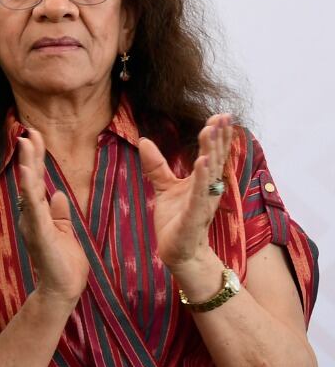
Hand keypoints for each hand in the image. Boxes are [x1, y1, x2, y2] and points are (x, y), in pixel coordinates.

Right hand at [14, 129, 88, 304]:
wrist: (62, 289)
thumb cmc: (64, 264)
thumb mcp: (66, 233)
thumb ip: (60, 214)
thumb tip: (57, 194)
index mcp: (40, 214)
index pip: (38, 180)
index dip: (37, 159)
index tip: (36, 137)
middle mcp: (32, 215)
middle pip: (31, 179)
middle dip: (31, 154)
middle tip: (29, 131)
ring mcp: (33, 223)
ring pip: (30, 188)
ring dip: (28, 164)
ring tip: (26, 143)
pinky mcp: (39, 232)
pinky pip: (34, 207)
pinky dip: (30, 189)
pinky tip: (28, 173)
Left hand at [139, 113, 231, 272]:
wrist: (177, 251)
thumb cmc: (176, 219)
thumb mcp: (165, 188)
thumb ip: (157, 166)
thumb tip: (145, 140)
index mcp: (204, 182)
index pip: (212, 154)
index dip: (217, 136)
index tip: (219, 115)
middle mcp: (209, 189)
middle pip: (216, 159)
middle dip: (219, 137)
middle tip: (222, 116)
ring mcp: (203, 202)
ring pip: (211, 173)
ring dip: (211, 151)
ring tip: (211, 131)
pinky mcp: (195, 216)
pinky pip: (200, 194)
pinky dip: (202, 178)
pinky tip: (204, 162)